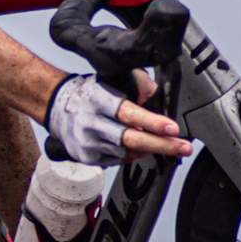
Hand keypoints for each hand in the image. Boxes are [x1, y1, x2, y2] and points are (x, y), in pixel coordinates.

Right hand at [44, 71, 191, 165]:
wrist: (56, 106)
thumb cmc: (89, 93)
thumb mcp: (113, 80)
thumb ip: (138, 86)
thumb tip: (160, 99)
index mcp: (98, 99)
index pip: (128, 112)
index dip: (152, 122)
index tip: (172, 128)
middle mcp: (91, 122)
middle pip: (130, 138)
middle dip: (162, 144)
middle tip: (184, 146)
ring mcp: (88, 143)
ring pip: (127, 152)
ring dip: (151, 150)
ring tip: (171, 146)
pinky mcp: (87, 157)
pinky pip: (118, 160)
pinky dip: (134, 155)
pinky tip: (144, 148)